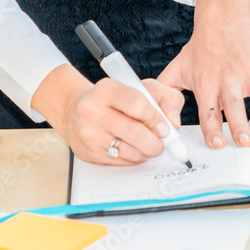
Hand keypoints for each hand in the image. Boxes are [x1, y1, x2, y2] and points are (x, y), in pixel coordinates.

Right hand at [32, 64, 184, 164]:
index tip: (164, 126)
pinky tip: (132, 148)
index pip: (138, 104)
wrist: (76, 110)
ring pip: (129, 152)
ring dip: (145, 152)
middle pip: (134, 133)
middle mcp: (93, 111)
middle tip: (161, 143)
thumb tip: (173, 123)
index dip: (156, 118)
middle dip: (155, 142)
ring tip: (147, 144)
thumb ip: (166, 98)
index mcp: (107, 90)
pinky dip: (133, 158)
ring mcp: (89, 134)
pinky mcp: (89, 152)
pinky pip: (121, 162)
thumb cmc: (116, 99)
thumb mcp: (143, 88)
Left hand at [158, 0, 249, 148]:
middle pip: (234, 106)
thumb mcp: (177, 68)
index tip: (217, 144)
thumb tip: (159, 119)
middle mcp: (228, 80)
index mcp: (206, 82)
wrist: (222, 19)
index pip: (207, 110)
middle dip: (240, 125)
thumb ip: (165, 94)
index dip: (212, 128)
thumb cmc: (200, 48)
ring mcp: (249, 75)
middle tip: (246, 142)